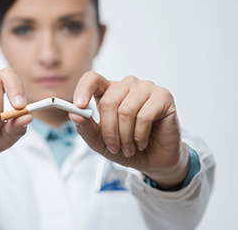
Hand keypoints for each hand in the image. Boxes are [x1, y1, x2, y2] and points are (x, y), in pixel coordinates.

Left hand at [69, 72, 188, 188]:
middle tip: (114, 147)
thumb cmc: (126, 146)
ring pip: (126, 110)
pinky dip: (140, 135)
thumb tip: (74, 114)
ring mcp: (146, 88)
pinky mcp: (163, 96)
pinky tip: (142, 142)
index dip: (83, 89)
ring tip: (129, 147)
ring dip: (125, 136)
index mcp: (108, 91)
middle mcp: (126, 86)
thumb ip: (86, 128)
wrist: (154, 159)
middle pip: (109, 101)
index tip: (78, 106)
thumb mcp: (99, 142)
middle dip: (109, 130)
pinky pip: (144, 115)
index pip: (92, 79)